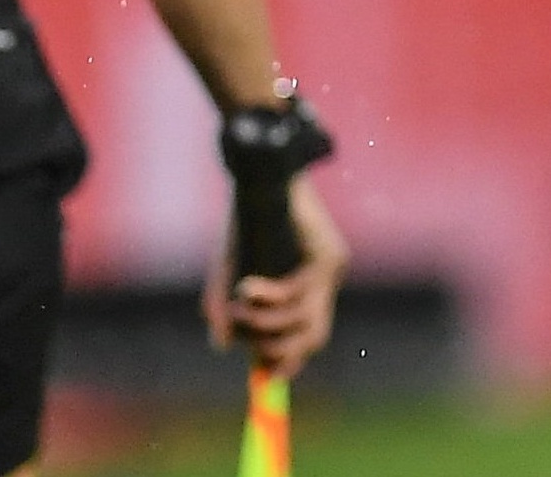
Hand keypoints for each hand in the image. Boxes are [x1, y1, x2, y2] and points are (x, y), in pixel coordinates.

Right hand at [203, 175, 347, 377]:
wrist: (254, 174)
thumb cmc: (243, 220)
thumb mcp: (229, 269)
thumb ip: (222, 306)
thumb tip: (220, 347)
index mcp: (309, 285)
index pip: (310, 335)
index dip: (290, 359)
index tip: (265, 375)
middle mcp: (325, 279)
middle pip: (315, 336)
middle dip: (280, 349)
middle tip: (248, 345)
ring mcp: (330, 266)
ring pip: (303, 317)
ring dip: (265, 322)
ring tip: (237, 308)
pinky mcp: (328, 253)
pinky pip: (298, 290)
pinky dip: (268, 295)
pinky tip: (246, 288)